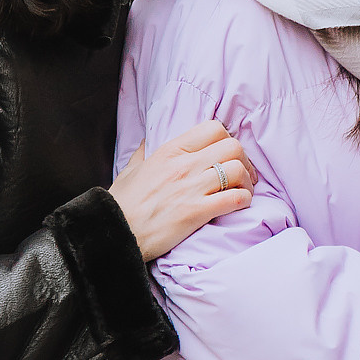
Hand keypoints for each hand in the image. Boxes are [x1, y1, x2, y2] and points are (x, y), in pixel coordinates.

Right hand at [107, 120, 256, 259]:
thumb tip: (150, 138)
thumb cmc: (122, 202)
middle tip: (242, 174)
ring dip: (247, 181)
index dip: (227, 138)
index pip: (213, 128)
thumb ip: (145, 151)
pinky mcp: (195, 212)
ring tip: (243, 191)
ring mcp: (191, 188)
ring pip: (237, 170)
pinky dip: (243, 200)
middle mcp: (184, 165)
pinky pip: (233, 199)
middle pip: (233, 146)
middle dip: (244, 160)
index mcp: (170, 150)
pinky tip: (238, 204)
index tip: (227, 154)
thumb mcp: (131, 169)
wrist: (113, 231)